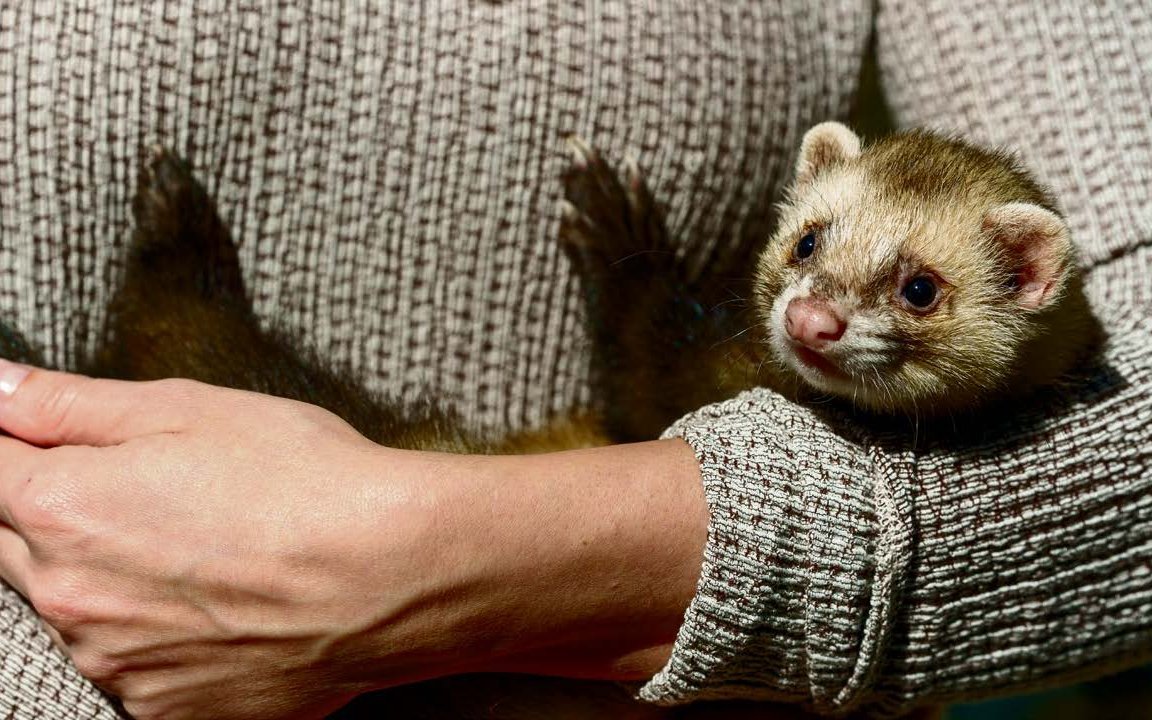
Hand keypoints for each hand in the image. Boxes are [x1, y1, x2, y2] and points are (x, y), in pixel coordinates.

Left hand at [0, 361, 438, 717]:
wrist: (393, 577)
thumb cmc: (303, 480)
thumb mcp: (190, 410)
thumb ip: (70, 403)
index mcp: (63, 508)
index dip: (14, 445)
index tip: (43, 439)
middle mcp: (69, 599)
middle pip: (14, 544)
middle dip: (54, 511)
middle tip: (143, 488)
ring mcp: (116, 664)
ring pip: (73, 609)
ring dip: (103, 577)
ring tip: (197, 545)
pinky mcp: (166, 709)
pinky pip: (129, 664)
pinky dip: (152, 633)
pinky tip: (218, 602)